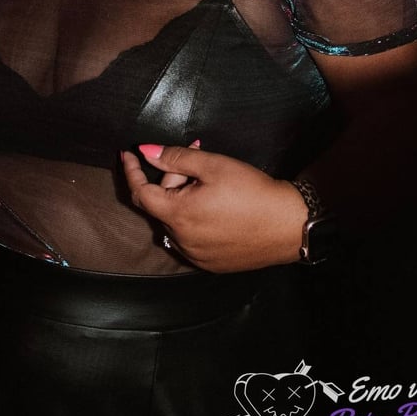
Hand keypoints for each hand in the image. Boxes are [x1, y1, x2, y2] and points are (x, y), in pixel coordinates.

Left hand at [121, 143, 305, 271]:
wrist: (289, 225)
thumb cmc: (253, 193)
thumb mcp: (213, 165)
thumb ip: (174, 157)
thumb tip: (145, 151)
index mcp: (178, 216)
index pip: (140, 193)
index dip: (131, 171)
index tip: (128, 155)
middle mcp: (181, 241)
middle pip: (162, 204)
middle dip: (172, 178)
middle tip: (197, 158)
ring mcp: (196, 256)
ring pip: (176, 221)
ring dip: (183, 198)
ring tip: (210, 181)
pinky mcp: (210, 264)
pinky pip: (190, 237)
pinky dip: (194, 218)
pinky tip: (217, 205)